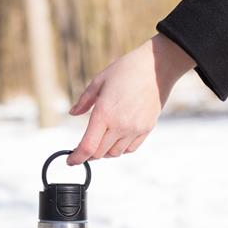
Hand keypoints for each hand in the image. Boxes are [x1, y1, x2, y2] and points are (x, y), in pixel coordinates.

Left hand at [67, 34, 194, 164]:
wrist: (157, 67)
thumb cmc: (127, 70)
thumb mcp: (99, 81)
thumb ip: (84, 101)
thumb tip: (73, 113)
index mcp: (104, 113)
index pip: (87, 147)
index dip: (77, 158)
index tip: (71, 161)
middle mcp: (119, 125)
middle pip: (99, 153)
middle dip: (88, 154)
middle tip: (83, 148)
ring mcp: (134, 129)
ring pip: (115, 153)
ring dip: (105, 151)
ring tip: (100, 141)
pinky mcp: (146, 129)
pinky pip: (130, 148)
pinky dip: (120, 149)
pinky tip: (116, 140)